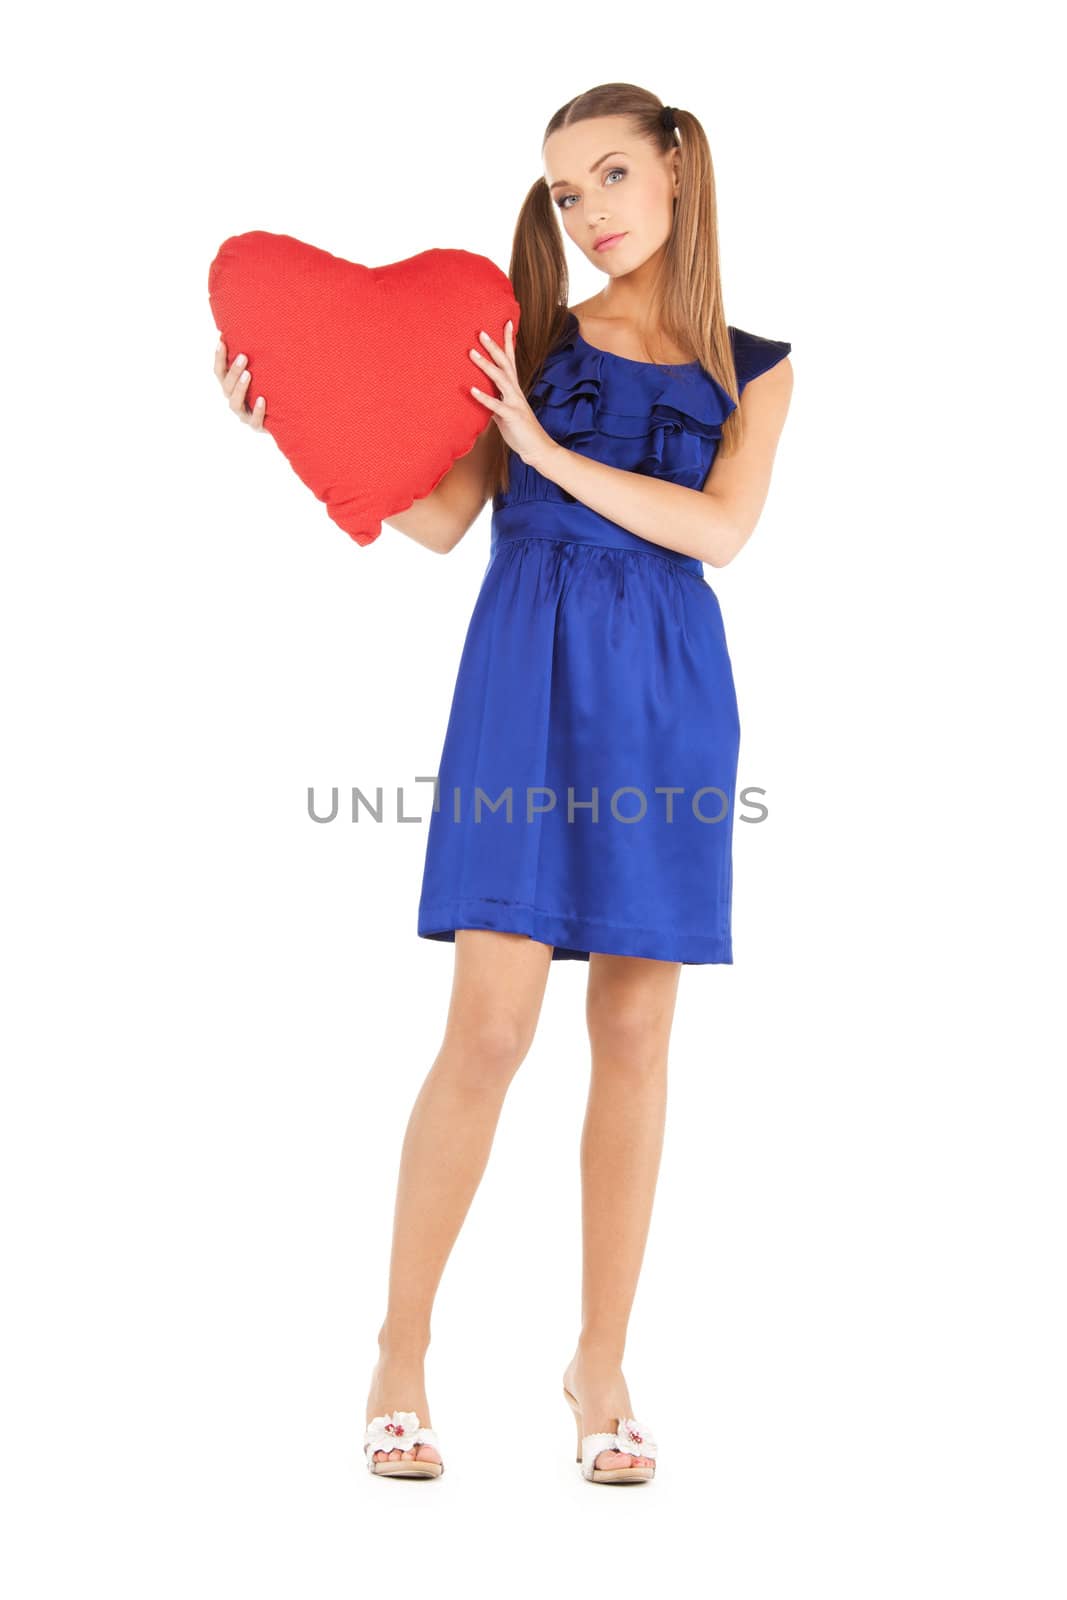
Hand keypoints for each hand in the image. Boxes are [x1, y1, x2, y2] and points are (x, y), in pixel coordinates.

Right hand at [214, 335, 266, 428]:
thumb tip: (255, 327)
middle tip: (243, 356)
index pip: (219, 371)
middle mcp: (234, 400)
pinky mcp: (257, 427)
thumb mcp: (262, 373)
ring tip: (249, 374)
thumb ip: (255, 357)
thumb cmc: (270, 390)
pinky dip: (258, 411)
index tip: (222, 340)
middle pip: (226, 386)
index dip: (219, 357)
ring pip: (235, 403)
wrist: (285, 419)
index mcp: (231, 387)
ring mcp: (244, 415)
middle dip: (233, 371)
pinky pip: (255, 422)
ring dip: (240, 388)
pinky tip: (263, 400)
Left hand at [469, 321, 556, 471]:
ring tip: (472, 353)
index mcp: (514, 388)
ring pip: (500, 379)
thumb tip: (480, 394)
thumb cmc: (520, 430)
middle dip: (494, 346)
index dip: (509, 341)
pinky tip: (472, 390)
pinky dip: (484, 397)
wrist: (536, 448)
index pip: (511, 359)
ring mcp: (514, 402)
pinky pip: (495, 405)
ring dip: (485, 365)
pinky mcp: (511, 416)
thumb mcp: (505, 411)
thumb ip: (494, 400)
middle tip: (481, 332)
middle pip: (505, 363)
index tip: (507, 322)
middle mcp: (515, 391)